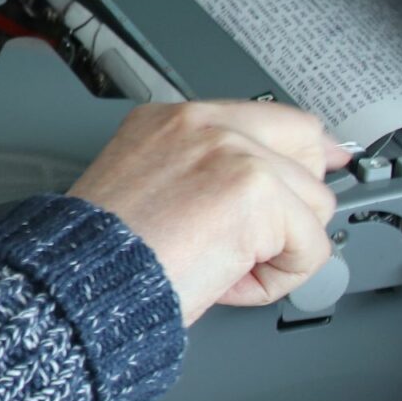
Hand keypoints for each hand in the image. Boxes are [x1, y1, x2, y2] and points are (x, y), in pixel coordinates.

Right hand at [69, 101, 349, 327]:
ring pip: (313, 205)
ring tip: (223, 267)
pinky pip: (311, 247)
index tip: (320, 165)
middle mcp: (203, 124)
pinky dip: (278, 279)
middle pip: (306, 144)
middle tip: (256, 242)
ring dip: (278, 250)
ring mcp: (233, 152)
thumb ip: (203, 175)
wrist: (81, 282)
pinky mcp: (257, 192)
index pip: (266, 117)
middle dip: (294, 201)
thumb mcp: (147, 190)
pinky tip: (230, 281)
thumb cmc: (102, 256)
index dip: (298, 152)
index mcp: (172, 120)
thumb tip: (269, 189)